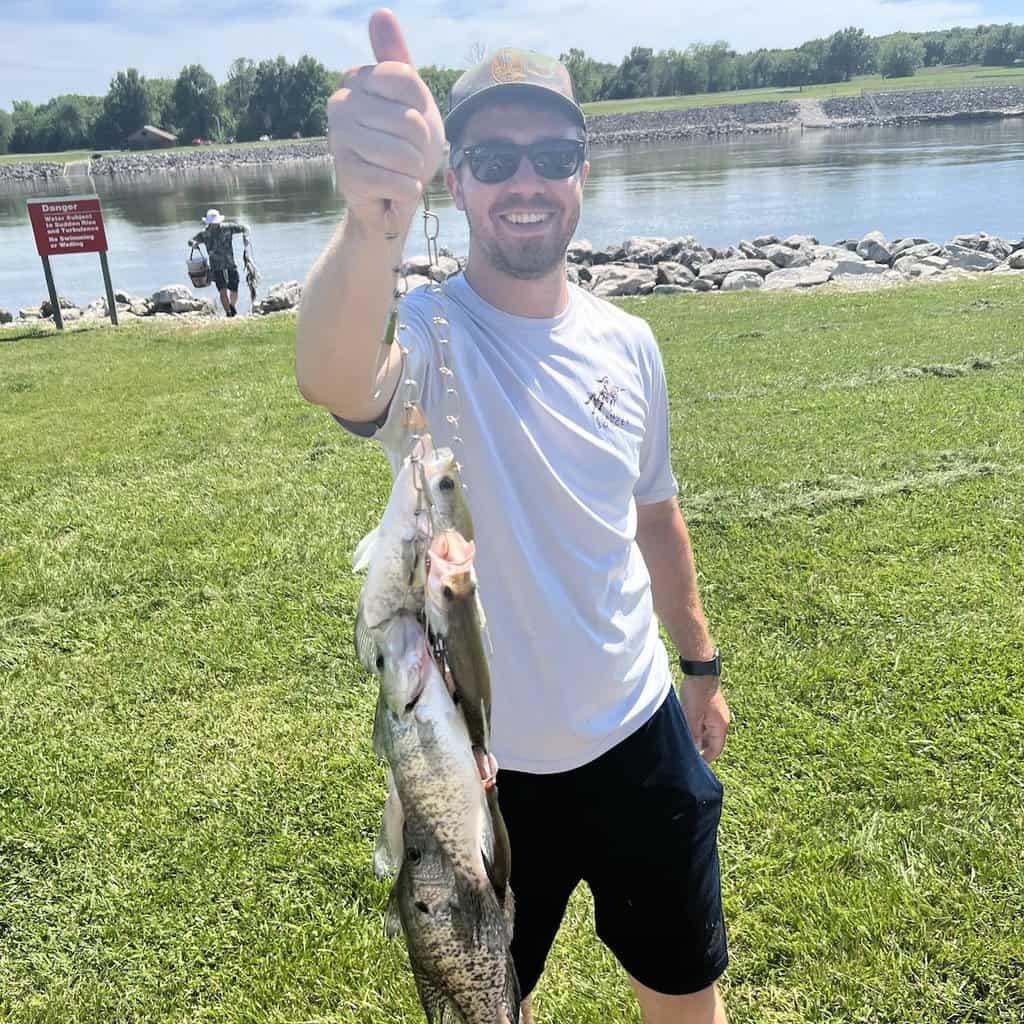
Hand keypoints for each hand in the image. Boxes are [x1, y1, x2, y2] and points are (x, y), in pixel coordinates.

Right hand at [328, 8, 445, 231]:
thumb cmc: (404, 144)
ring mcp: (339, 140)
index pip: (407, 81)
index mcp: (356, 79)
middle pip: (410, 122)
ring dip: (414, 171)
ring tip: (400, 172)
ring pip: (405, 154)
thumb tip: (380, 13)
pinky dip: (408, 192)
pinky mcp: (347, 177)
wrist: (390, 196)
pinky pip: (400, 182)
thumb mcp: (411, 98)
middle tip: (406, 155)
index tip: (411, 121)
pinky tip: (393, 191)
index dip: (422, 108)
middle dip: (421, 147)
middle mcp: (340, 105)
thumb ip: (396, 58)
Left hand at [679, 677, 730, 762]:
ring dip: (698, 737)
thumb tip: (694, 750)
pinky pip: (705, 723)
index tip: (696, 764)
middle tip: (687, 752)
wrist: (700, 671)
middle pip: (712, 742)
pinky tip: (686, 726)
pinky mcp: (710, 707)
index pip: (716, 749)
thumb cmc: (697, 693)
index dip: (707, 758)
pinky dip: (697, 727)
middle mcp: (721, 721)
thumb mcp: (693, 717)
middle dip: (701, 747)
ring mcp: (716, 714)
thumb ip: (694, 734)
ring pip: (707, 732)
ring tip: (685, 739)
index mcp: (720, 726)